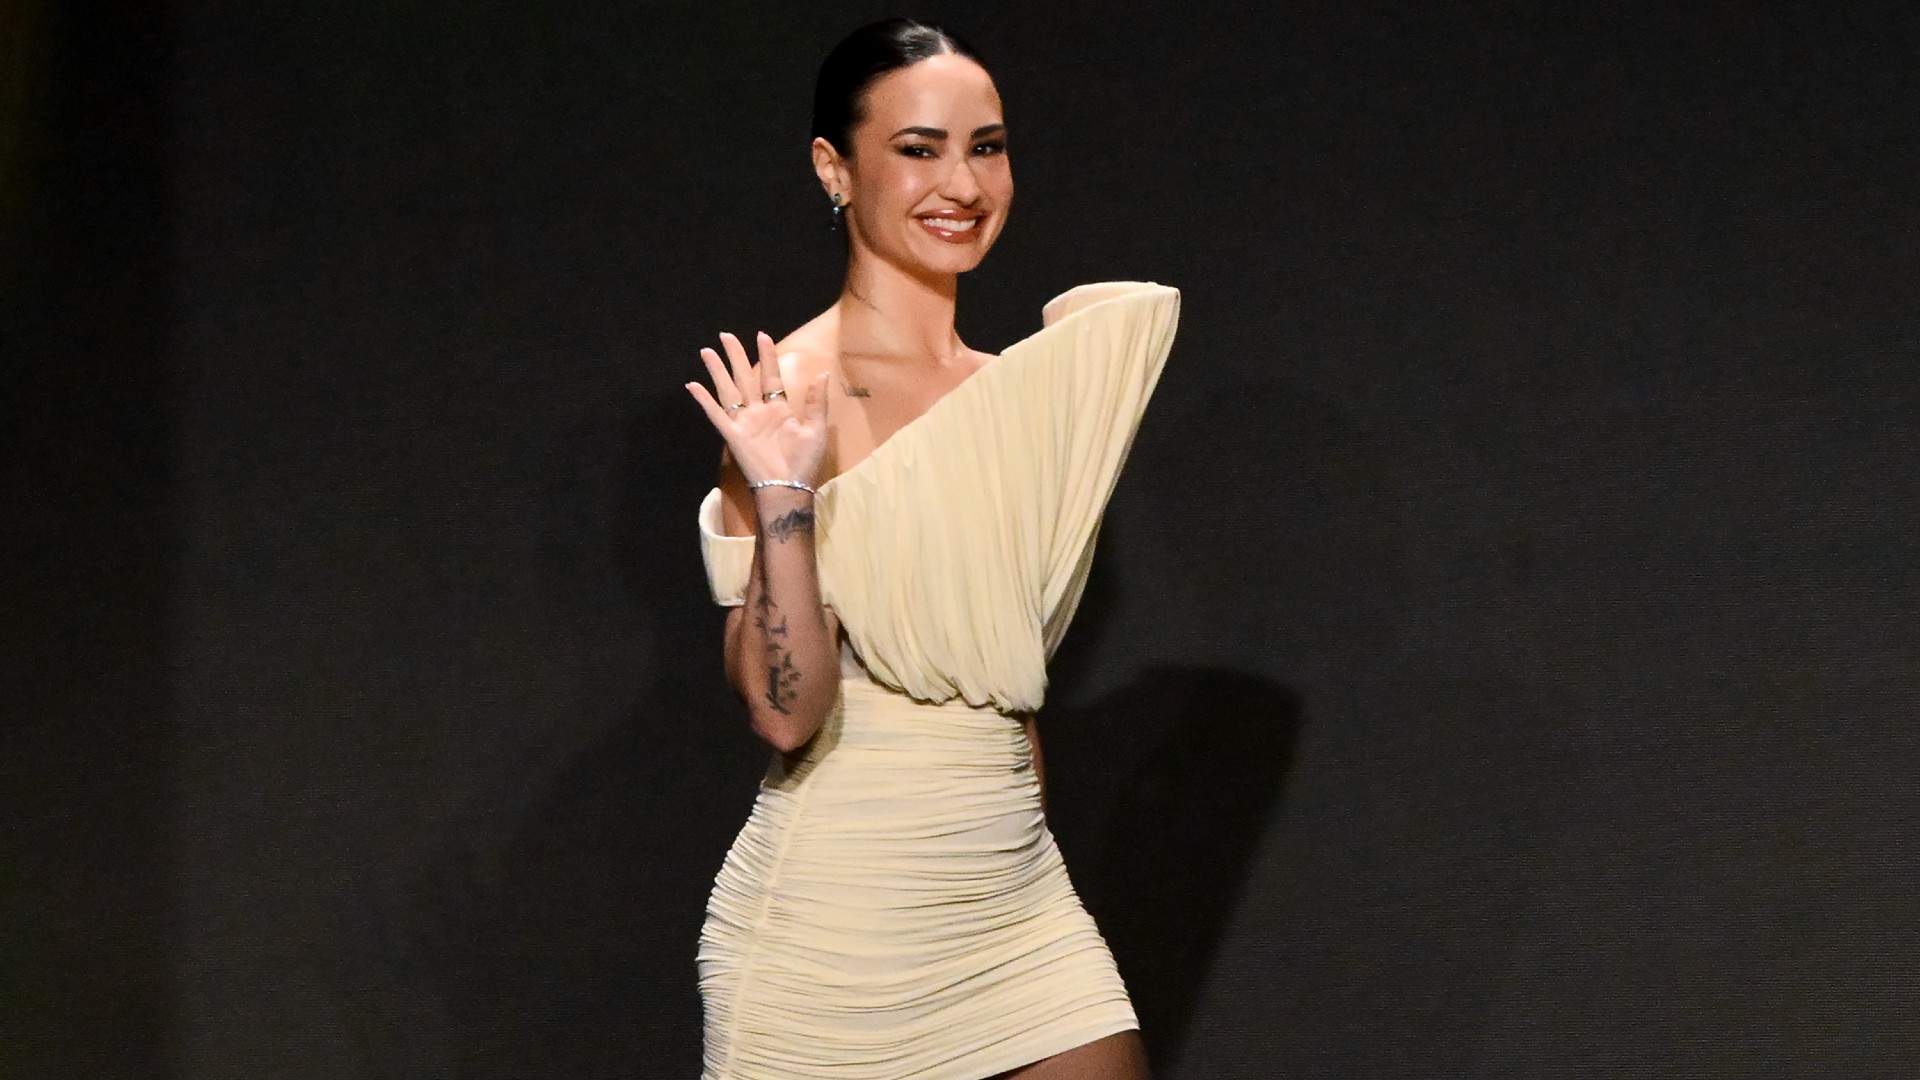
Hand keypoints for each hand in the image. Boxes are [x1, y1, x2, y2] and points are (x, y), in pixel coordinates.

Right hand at [685, 331, 829, 487]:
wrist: (789, 487)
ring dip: (718, 371)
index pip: (771, 376)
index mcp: (779, 409)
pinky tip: (693, 385)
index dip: (767, 357)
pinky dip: (704, 400)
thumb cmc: (805, 461)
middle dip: (735, 356)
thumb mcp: (817, 429)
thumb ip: (816, 402)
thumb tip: (822, 374)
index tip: (762, 336)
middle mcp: (759, 412)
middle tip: (726, 335)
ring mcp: (744, 422)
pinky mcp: (733, 435)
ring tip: (707, 352)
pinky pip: (716, 414)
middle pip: (745, 377)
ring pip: (728, 390)